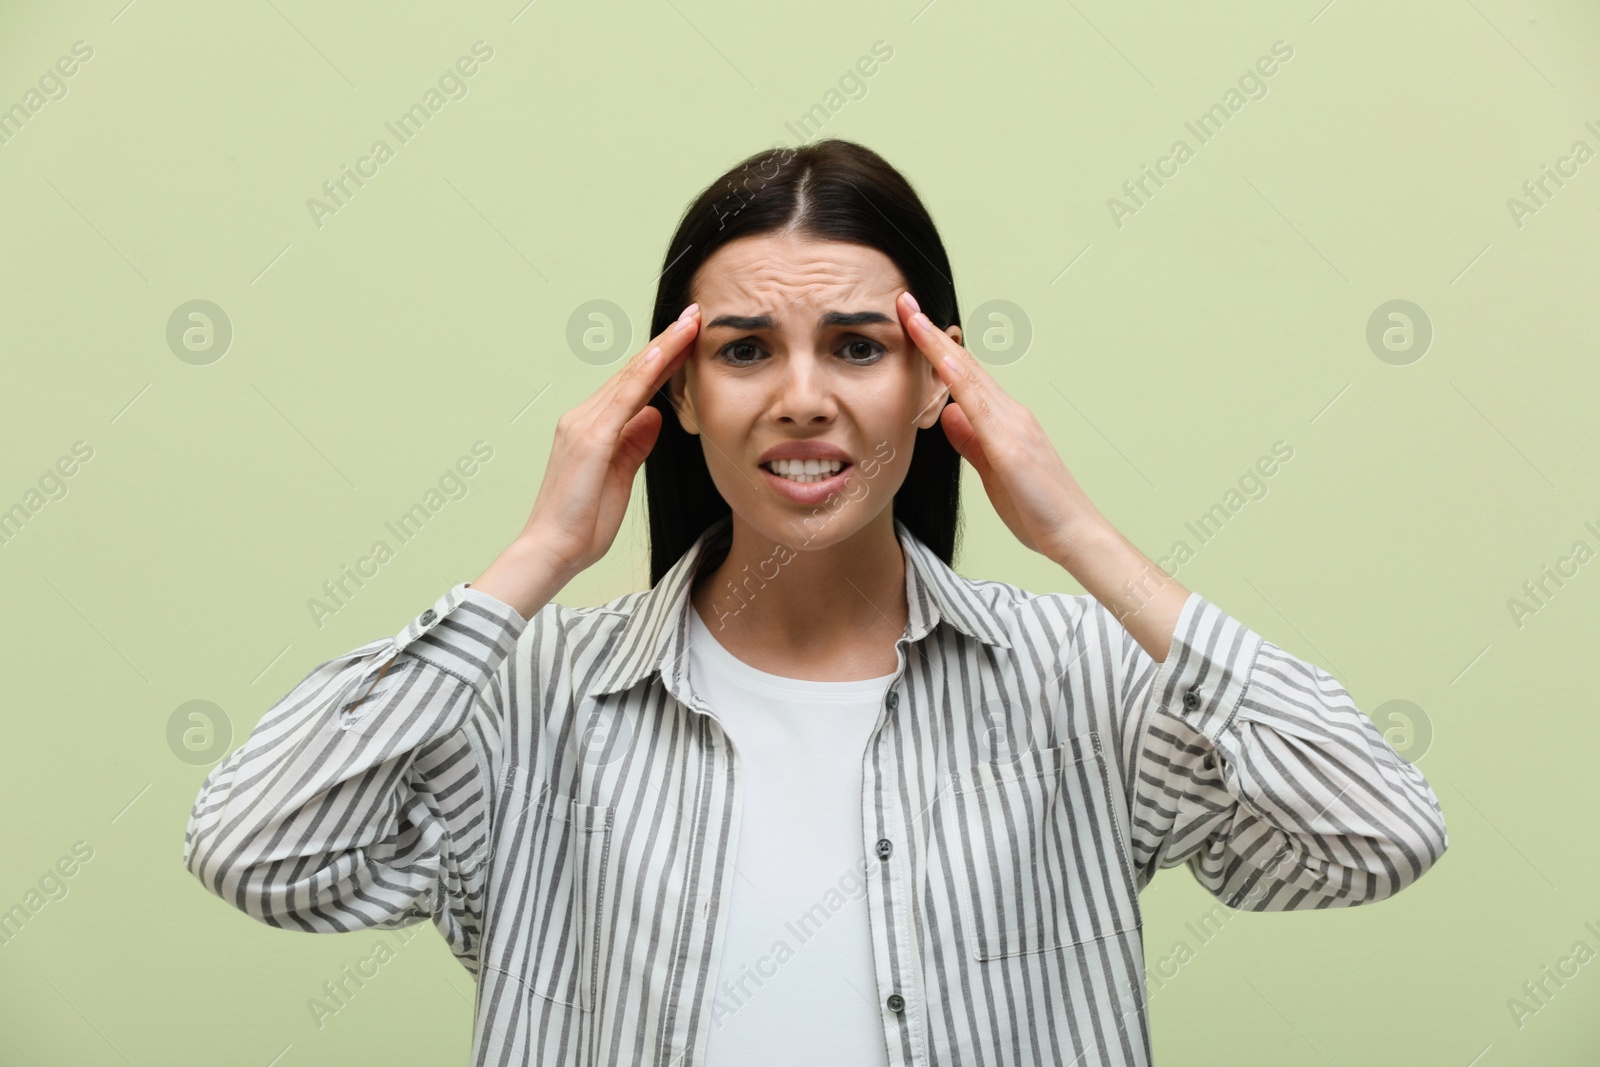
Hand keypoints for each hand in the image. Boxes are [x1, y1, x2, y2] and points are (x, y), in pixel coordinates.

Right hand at [475, 304, 700, 614]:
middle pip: (633, 372)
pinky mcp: (589, 439)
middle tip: (694, 315)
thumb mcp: (619, 478)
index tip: (687, 335)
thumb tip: (655, 416)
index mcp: (592, 428)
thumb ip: (635, 444)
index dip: (661, 359)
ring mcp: (584, 425)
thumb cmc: (582, 523)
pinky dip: (643, 375)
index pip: (633, 385)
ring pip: (630, 377)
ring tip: (689, 323)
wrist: (551, 549)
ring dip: (662, 348)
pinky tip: (662, 354)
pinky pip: (622, 400)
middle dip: (666, 342)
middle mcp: (583, 418)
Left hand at [896, 291, 1103, 560]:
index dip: (937, 350)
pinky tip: (944, 360)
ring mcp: (1013, 426)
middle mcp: (1011, 414)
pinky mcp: (1012, 446)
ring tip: (912, 317)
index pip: (964, 377)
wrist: (1074, 535)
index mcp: (1003, 422)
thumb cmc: (1038, 510)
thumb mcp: (992, 472)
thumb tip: (947, 415)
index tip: (912, 324)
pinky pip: (981, 406)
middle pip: (966, 366)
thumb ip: (970, 443)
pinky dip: (962, 379)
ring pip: (971, 376)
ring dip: (939, 345)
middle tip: (904, 302)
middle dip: (933, 334)